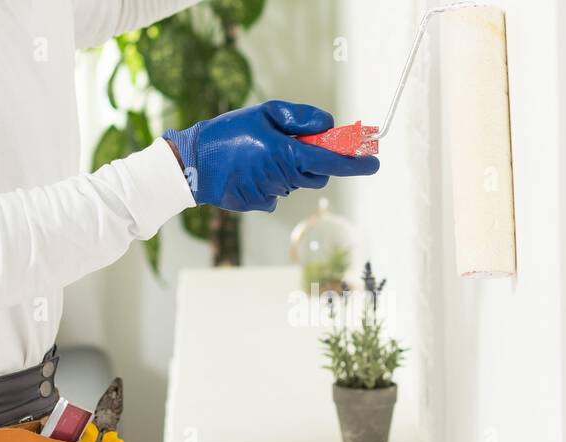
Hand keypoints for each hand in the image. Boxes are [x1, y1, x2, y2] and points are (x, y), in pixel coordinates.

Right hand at [164, 101, 379, 212]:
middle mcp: (284, 177)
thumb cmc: (228, 133)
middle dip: (316, 162)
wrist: (191, 164)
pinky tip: (249, 171)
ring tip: (259, 154)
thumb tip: (329, 126)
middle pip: (318, 174)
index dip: (357, 163)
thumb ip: (302, 118)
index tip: (374, 162)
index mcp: (288, 153)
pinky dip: (270, 181)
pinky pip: (277, 193)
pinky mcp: (260, 204)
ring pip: (296, 182)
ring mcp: (272, 193)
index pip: (334, 161)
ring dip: (289, 169)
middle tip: (296, 145)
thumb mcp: (265, 113)